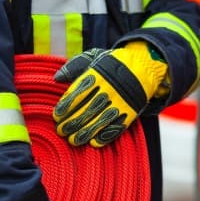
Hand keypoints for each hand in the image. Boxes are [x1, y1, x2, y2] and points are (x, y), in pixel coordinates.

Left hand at [53, 42, 168, 146]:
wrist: (143, 67)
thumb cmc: (111, 65)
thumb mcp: (93, 58)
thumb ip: (73, 67)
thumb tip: (56, 78)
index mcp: (97, 75)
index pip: (77, 94)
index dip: (65, 107)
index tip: (57, 116)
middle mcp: (108, 89)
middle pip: (86, 110)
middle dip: (71, 123)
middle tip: (61, 131)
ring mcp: (120, 102)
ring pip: (99, 121)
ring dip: (84, 133)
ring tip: (73, 140)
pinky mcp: (130, 113)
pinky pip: (116, 128)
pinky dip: (104, 137)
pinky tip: (93, 142)